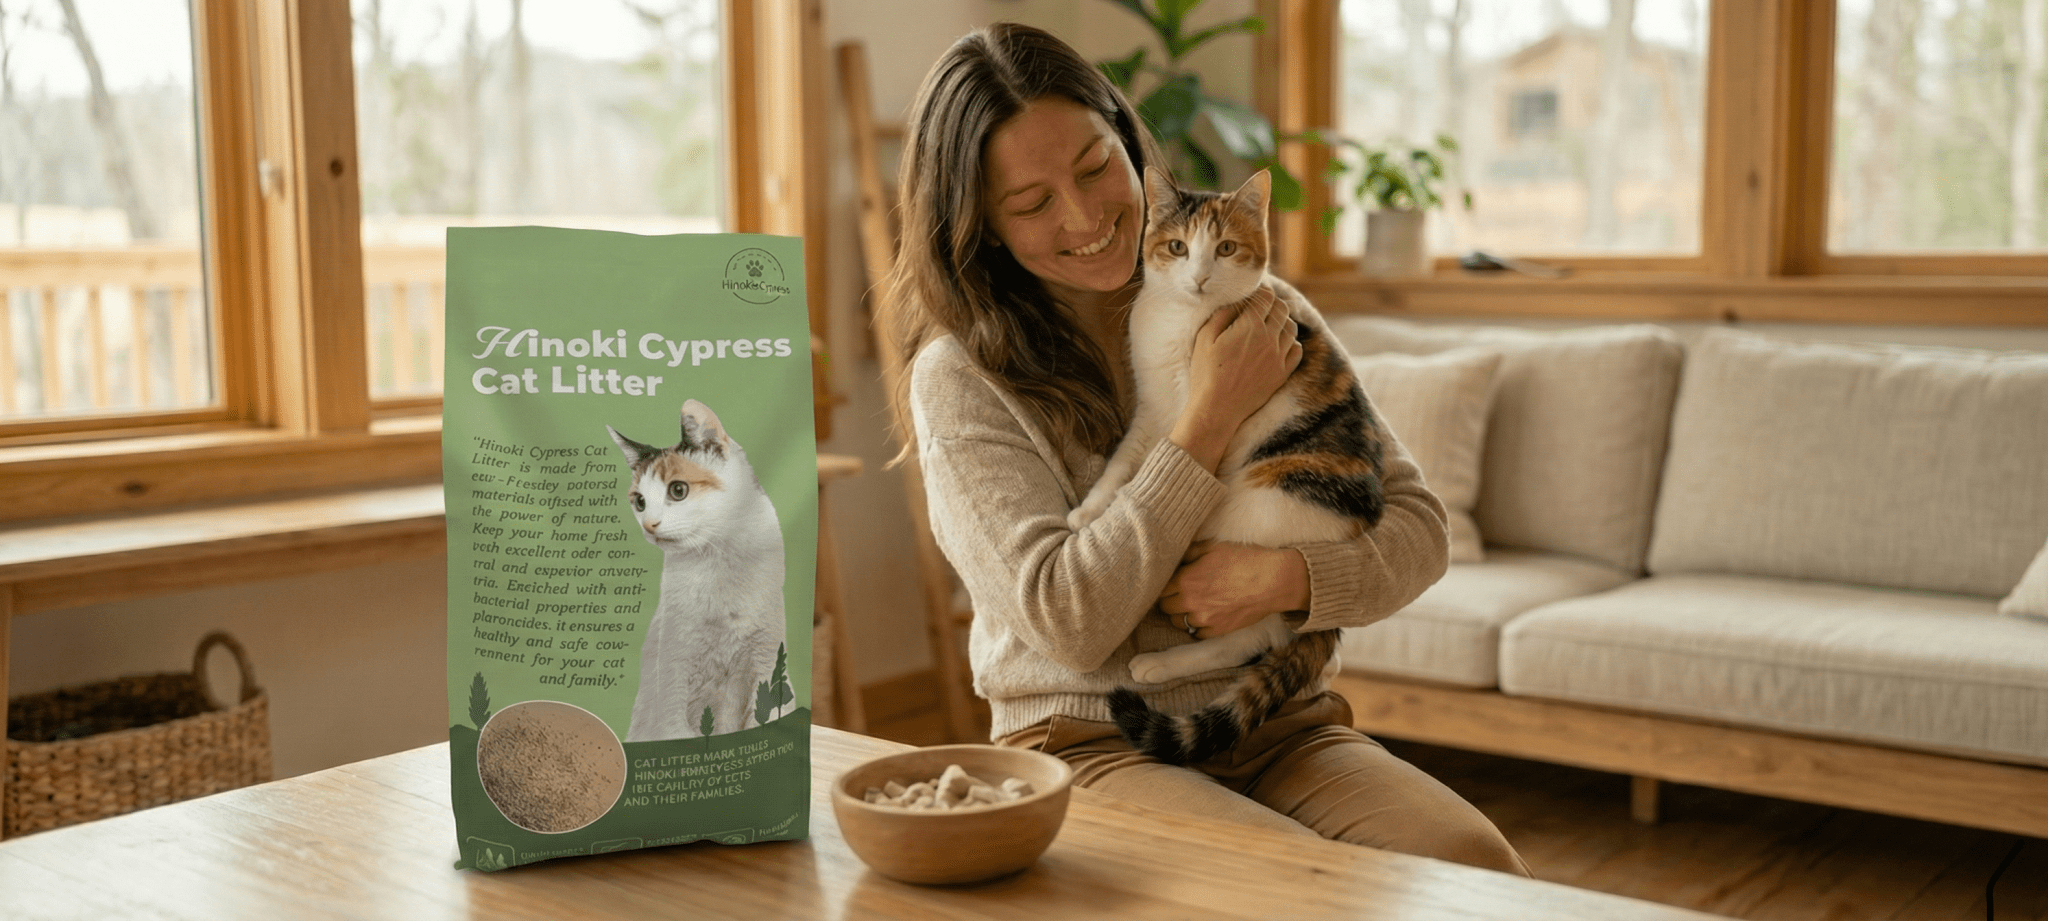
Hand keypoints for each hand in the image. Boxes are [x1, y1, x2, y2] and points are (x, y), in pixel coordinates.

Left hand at [1158, 541, 1310, 638]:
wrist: (1273, 580)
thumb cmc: (1245, 559)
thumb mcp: (1214, 547)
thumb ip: (1190, 552)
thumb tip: (1176, 556)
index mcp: (1186, 580)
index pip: (1160, 589)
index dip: (1165, 585)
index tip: (1171, 582)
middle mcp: (1190, 602)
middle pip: (1166, 608)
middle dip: (1170, 600)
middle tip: (1180, 593)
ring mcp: (1204, 619)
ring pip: (1179, 623)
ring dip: (1182, 614)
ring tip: (1192, 605)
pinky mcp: (1218, 631)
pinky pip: (1197, 634)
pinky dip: (1198, 626)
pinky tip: (1205, 616)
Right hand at [1169, 288, 1302, 470]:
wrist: (1217, 409)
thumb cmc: (1206, 373)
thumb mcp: (1205, 338)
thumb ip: (1222, 314)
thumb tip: (1237, 300)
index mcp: (1250, 326)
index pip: (1266, 297)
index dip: (1261, 291)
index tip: (1255, 293)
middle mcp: (1270, 338)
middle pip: (1282, 309)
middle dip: (1272, 303)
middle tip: (1261, 307)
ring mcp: (1279, 357)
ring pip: (1291, 328)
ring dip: (1282, 321)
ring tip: (1269, 324)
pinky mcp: (1282, 373)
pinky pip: (1297, 350)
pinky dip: (1290, 342)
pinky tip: (1278, 344)